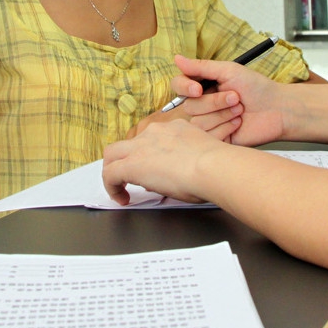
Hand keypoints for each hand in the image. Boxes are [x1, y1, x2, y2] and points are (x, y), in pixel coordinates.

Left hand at [103, 120, 231, 204]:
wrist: (214, 166)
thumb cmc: (217, 166)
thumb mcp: (201, 155)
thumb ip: (187, 160)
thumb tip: (177, 174)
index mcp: (174, 128)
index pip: (151, 138)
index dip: (147, 154)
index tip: (153, 168)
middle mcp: (155, 132)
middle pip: (128, 142)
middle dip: (123, 159)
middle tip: (126, 175)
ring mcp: (141, 146)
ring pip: (112, 154)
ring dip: (114, 170)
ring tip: (120, 188)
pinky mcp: (132, 164)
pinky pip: (110, 174)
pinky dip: (112, 188)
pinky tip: (121, 198)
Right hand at [165, 54, 288, 145]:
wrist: (277, 109)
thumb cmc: (257, 87)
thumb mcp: (229, 70)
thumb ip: (201, 67)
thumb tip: (177, 58)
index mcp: (203, 86)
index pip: (179, 86)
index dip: (185, 88)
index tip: (198, 89)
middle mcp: (203, 105)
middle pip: (189, 106)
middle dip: (214, 102)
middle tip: (235, 97)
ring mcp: (209, 123)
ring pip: (197, 123)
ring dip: (222, 115)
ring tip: (239, 111)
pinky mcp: (216, 139)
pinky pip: (208, 137)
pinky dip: (225, 128)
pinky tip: (238, 124)